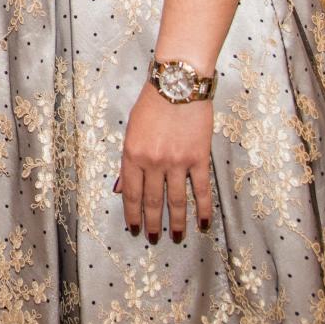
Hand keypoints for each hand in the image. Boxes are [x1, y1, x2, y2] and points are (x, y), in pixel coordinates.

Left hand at [117, 87, 214, 242]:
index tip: (134, 228)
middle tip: (153, 238)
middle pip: (153, 201)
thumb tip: (122, 189)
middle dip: (152, 223)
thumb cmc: (152, 104)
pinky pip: (201, 190)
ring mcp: (177, 162)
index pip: (131, 193)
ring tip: (177, 236)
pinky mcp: (199, 158)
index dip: (132, 214)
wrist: (178, 85)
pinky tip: (202, 223)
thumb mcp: (131, 131)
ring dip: (177, 222)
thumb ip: (128, 162)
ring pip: (176, 200)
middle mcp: (153, 162)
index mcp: (132, 155)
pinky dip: (202, 209)